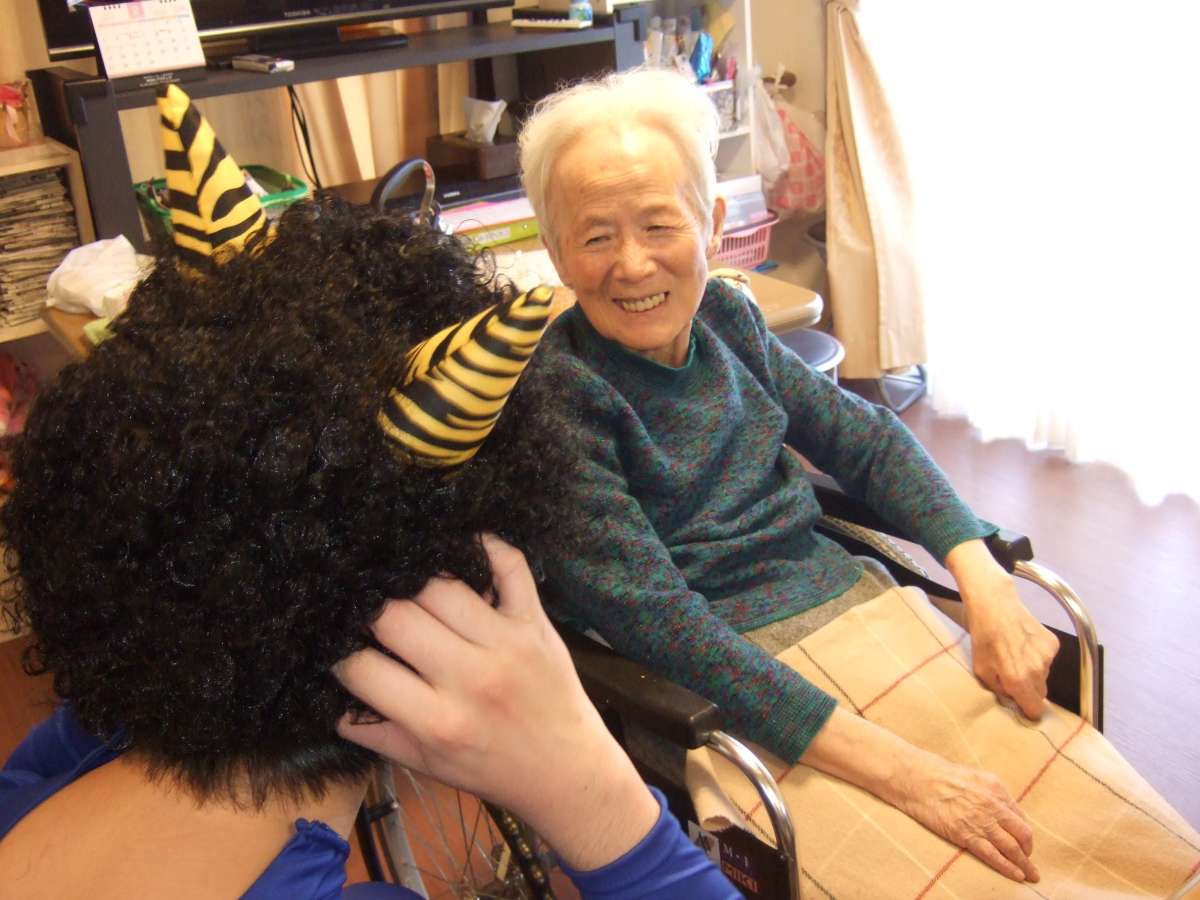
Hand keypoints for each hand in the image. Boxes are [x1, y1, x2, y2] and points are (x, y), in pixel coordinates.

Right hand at [334, 533, 658, 869]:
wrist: (568, 772)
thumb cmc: (494, 769)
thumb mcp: (427, 766)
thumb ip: (374, 734)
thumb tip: (329, 701)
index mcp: (437, 721)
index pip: (363, 669)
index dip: (340, 653)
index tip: (338, 642)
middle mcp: (471, 678)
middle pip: (396, 615)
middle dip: (370, 607)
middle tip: (366, 604)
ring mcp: (507, 644)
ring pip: (441, 585)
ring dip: (413, 576)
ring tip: (401, 577)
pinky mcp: (536, 623)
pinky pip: (511, 566)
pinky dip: (485, 545)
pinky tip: (458, 543)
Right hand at [802, 708, 1039, 881]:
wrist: (916, 778)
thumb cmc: (939, 775)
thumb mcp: (972, 776)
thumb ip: (989, 793)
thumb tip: (1002, 810)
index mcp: (996, 788)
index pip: (1019, 816)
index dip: (1024, 832)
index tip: (1025, 843)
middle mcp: (993, 805)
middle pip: (1022, 834)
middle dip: (1029, 851)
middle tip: (1031, 862)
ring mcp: (980, 821)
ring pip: (1011, 848)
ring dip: (1024, 864)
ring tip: (1030, 875)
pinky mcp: (966, 835)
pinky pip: (993, 856)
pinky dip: (1008, 868)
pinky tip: (1016, 875)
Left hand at [946, 540, 1058, 717]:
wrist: (995, 605)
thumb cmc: (983, 638)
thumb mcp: (981, 670)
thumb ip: (999, 690)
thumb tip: (1013, 701)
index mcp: (1018, 680)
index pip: (1035, 710)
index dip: (1028, 710)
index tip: (1022, 707)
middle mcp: (1037, 670)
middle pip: (1040, 693)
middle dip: (1028, 690)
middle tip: (1012, 676)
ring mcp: (1047, 656)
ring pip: (1044, 676)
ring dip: (1033, 672)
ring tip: (1015, 655)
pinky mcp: (1052, 643)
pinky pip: (1047, 660)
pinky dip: (1038, 656)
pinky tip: (1023, 643)